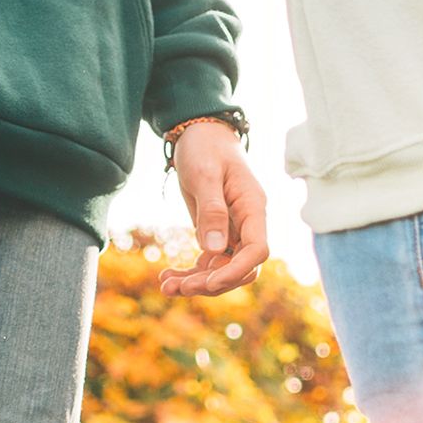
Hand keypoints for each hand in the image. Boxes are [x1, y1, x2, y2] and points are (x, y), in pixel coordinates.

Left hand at [158, 118, 270, 295]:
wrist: (199, 134)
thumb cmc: (205, 148)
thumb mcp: (204, 174)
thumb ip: (212, 211)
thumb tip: (214, 249)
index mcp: (252, 208)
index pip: (257, 250)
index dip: (236, 271)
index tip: (208, 282)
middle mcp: (247, 224)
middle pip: (239, 267)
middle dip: (210, 283)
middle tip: (175, 288)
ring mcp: (232, 231)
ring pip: (222, 269)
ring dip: (197, 282)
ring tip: (165, 286)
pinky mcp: (216, 233)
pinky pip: (208, 262)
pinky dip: (190, 273)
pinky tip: (167, 278)